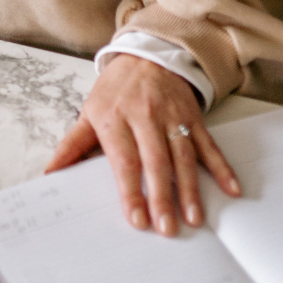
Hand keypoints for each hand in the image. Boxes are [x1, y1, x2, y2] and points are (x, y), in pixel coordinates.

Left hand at [46, 54, 240, 235]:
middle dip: (162, 198)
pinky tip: (231, 189)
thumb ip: (72, 145)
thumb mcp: (88, 111)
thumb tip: (51, 173)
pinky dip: (222, 168)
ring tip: (194, 218)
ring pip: (183, 158)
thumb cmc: (115, 89)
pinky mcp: (194, 119)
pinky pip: (209, 146)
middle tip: (166, 228)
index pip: (124, 161)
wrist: (148, 54)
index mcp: (116, 119)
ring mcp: (173, 118)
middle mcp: (146, 118)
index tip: (136, 219)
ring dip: (190, 190)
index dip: (131, 191)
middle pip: (156, 163)